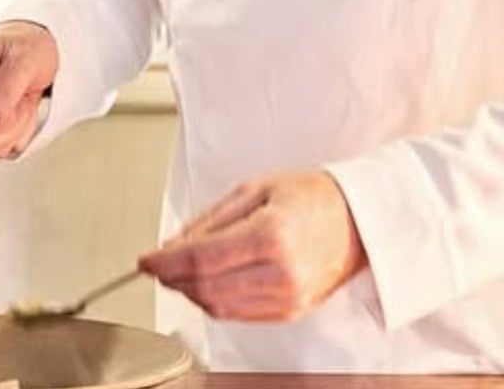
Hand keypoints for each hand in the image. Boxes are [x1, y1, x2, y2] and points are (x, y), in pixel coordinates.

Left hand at [139, 170, 366, 321]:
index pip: (200, 260)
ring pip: (217, 306)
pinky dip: (213, 300)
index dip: (164, 263)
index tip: (144, 259)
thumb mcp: (253, 190)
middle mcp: (280, 273)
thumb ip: (209, 220)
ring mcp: (287, 298)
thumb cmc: (310, 197)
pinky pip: (236, 313)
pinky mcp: (289, 311)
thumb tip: (172, 246)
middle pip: (204, 288)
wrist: (358, 220)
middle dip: (171, 278)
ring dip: (189, 291)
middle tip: (156, 264)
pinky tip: (206, 282)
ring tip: (179, 271)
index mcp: (270, 236)